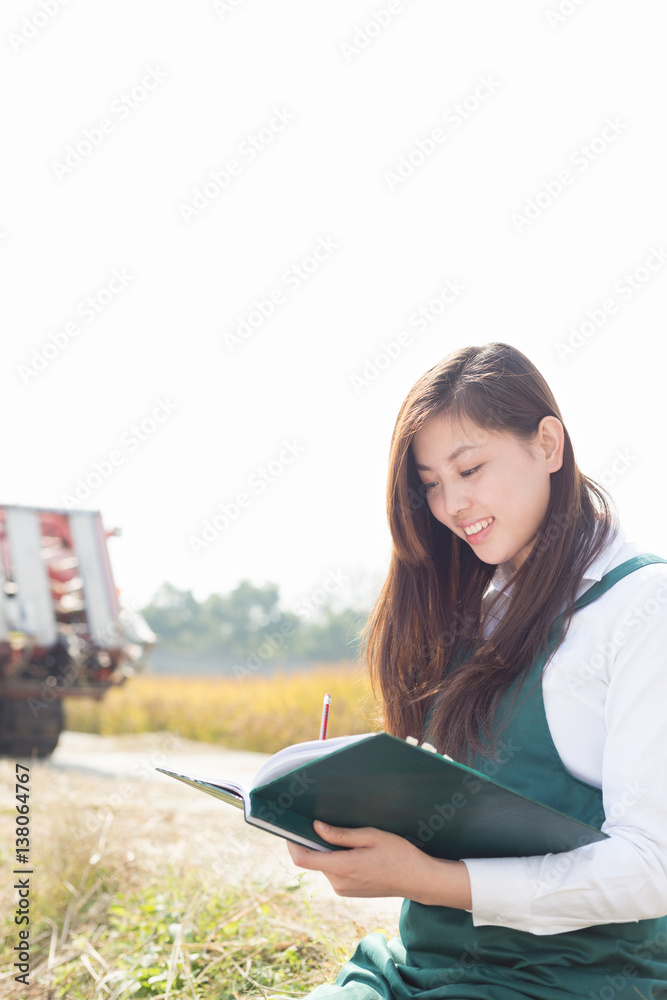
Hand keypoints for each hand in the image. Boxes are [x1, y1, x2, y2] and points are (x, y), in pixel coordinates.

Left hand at [286, 820, 471, 907]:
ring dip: (328, 850)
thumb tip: (315, 827)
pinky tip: (354, 849)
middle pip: (314, 859)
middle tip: (322, 821)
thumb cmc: (398, 854)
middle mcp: (338, 883)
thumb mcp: (371, 836)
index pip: (303, 858)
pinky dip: (336, 859)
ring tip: (347, 835)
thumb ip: (341, 834)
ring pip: (324, 864)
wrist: (418, 880)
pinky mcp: (348, 891)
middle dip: (314, 841)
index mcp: (342, 868)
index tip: (289, 826)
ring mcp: (343, 890)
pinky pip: (334, 871)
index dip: (291, 842)